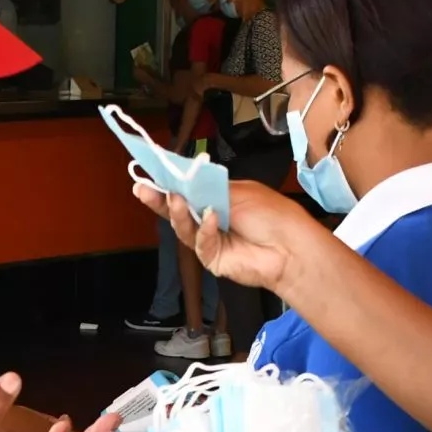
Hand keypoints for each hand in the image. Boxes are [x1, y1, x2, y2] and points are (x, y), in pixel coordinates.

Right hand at [136, 178, 308, 295]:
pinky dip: (204, 230)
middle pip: (179, 209)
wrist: (290, 247)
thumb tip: (181, 181)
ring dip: (177, 212)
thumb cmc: (271, 213)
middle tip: (141, 189)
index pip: (189, 189)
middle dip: (160, 199)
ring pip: (184, 227)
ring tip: (174, 199)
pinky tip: (211, 219)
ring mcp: (210, 239)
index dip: (170, 183)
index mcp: (218, 198)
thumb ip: (207, 188)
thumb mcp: (237, 192)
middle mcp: (211, 218)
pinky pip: (200, 243)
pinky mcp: (212, 258)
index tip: (151, 173)